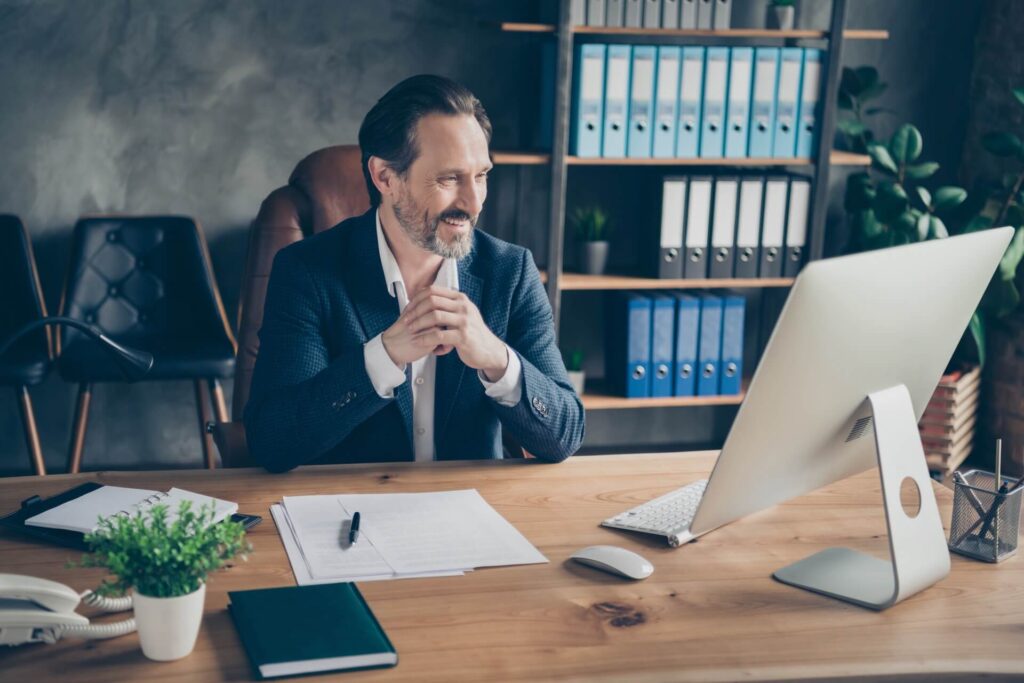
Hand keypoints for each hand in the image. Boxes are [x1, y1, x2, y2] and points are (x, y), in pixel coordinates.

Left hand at [383, 286, 508, 379]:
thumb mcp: (463, 313)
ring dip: (418, 324)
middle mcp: (463, 306)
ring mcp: (464, 321)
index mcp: (460, 298)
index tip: (408, 309)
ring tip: (410, 331)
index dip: (417, 298)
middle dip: (415, 310)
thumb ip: (448, 305)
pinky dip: (425, 339)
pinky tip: (418, 342)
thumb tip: (426, 298)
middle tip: (406, 320)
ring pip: (434, 317)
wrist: (489, 350)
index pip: (433, 291)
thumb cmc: (472, 333)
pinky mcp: (463, 337)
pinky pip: (439, 335)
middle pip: (432, 301)